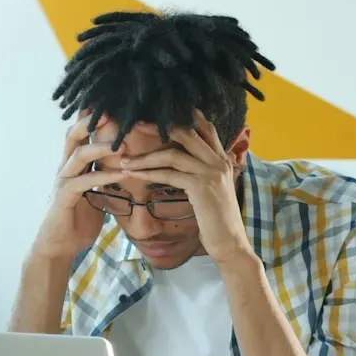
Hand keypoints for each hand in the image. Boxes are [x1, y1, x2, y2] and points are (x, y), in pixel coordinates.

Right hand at [30, 110, 126, 260]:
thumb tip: (123, 168)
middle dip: (92, 121)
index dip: (92, 118)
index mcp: (72, 166)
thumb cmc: (77, 220)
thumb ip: (102, 178)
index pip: (80, 134)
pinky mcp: (64, 198)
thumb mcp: (94, 194)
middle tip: (114, 110)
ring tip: (123, 143)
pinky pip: (84, 182)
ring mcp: (63, 182)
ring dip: (101, 146)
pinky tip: (123, 175)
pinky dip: (105, 177)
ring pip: (78, 154)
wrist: (58, 246)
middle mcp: (65, 168)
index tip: (111, 103)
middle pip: (74, 135)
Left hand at [121, 110, 253, 263]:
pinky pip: (169, 174)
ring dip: (145, 157)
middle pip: (186, 132)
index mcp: (223, 159)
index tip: (160, 113)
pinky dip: (149, 173)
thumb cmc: (218, 220)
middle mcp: (219, 161)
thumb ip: (202, 173)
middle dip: (158, 127)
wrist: (230, 242)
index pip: (205, 128)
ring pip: (172, 154)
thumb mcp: (213, 190)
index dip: (185, 116)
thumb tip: (181, 165)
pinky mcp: (201, 187)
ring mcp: (211, 173)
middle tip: (135, 124)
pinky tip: (134, 175)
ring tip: (125, 160)